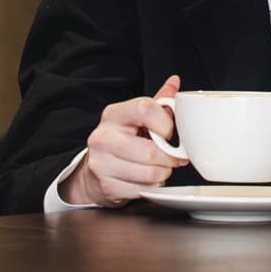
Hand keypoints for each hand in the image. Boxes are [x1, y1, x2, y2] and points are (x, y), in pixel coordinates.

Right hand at [62, 75, 184, 206]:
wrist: (95, 170)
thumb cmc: (123, 140)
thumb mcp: (138, 118)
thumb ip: (158, 102)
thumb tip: (174, 82)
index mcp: (113, 114)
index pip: (145, 109)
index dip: (166, 123)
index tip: (170, 132)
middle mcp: (103, 137)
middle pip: (150, 151)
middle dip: (169, 157)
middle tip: (172, 157)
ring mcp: (101, 163)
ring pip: (150, 173)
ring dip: (163, 173)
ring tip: (159, 167)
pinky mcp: (106, 186)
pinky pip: (143, 189)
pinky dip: (152, 186)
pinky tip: (146, 179)